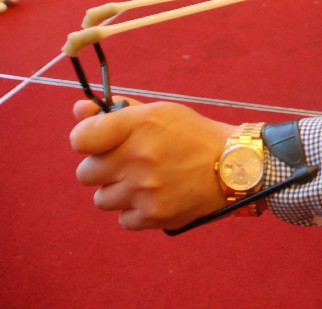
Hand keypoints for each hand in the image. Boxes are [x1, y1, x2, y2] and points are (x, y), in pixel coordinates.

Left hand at [70, 99, 234, 230]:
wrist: (235, 166)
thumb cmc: (193, 135)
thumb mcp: (160, 113)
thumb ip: (117, 113)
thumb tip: (79, 110)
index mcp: (140, 125)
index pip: (81, 138)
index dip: (87, 140)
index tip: (100, 142)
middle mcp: (139, 157)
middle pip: (86, 173)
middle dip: (105, 168)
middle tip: (130, 164)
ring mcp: (145, 189)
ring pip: (102, 199)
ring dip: (120, 191)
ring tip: (147, 182)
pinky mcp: (154, 215)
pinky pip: (123, 219)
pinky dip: (136, 211)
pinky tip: (157, 197)